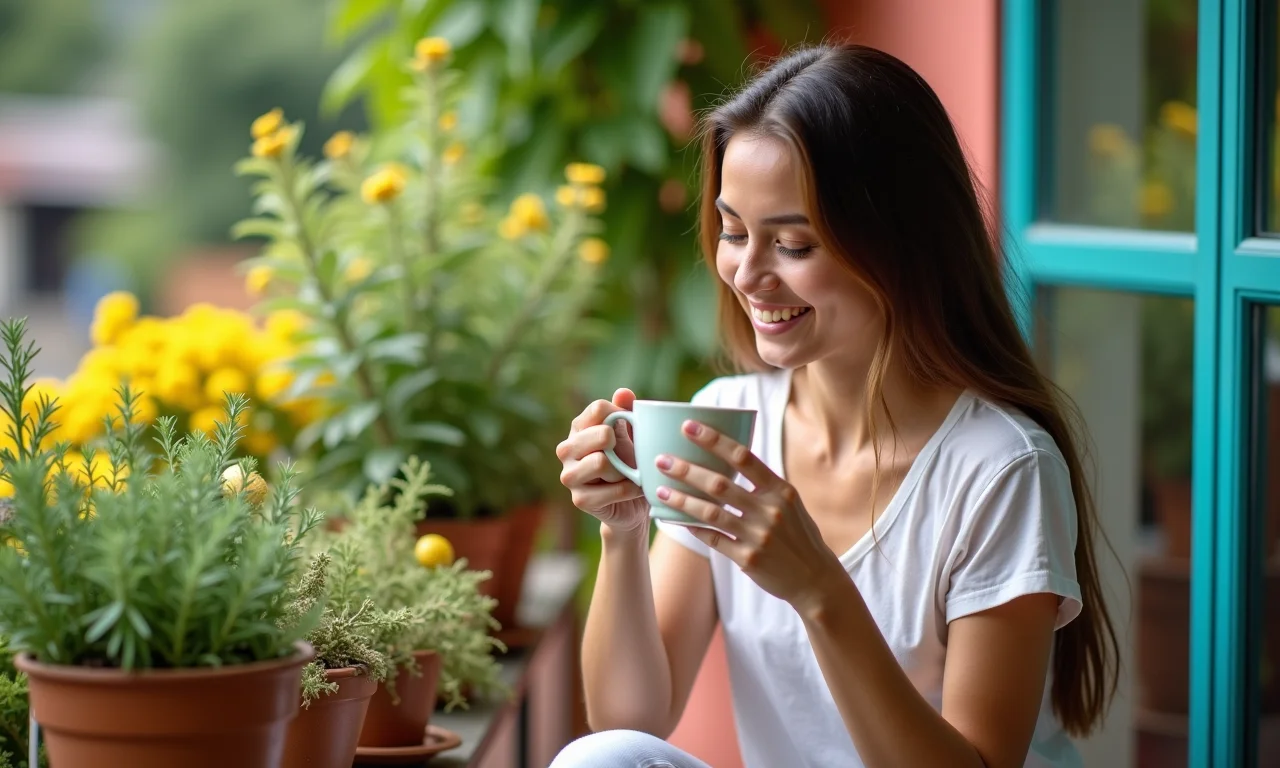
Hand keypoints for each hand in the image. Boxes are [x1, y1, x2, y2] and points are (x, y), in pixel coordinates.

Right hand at [556, 389, 649, 535]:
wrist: (632, 503)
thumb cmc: (630, 462)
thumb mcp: (631, 434)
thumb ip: (627, 411)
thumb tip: (623, 392)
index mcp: (578, 428)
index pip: (599, 409)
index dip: (621, 415)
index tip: (630, 427)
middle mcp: (566, 449)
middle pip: (601, 434)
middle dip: (622, 444)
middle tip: (628, 456)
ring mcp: (569, 475)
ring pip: (602, 462)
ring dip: (624, 470)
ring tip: (627, 474)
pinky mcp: (579, 499)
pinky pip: (614, 489)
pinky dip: (631, 489)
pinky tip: (633, 490)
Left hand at [653, 419, 842, 610]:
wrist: (815, 579)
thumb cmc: (798, 534)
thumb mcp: (789, 503)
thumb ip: (763, 483)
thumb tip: (726, 458)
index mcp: (781, 490)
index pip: (743, 457)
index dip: (713, 440)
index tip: (688, 427)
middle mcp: (770, 511)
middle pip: (720, 484)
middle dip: (686, 470)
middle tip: (662, 460)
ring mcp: (759, 536)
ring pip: (710, 512)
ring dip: (681, 500)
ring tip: (659, 490)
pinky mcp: (748, 559)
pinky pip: (713, 538)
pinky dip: (692, 527)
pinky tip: (674, 519)